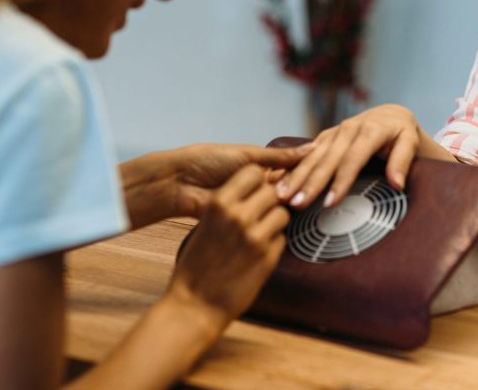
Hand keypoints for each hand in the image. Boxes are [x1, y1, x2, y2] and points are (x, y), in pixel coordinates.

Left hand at [122, 143, 308, 225]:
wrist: (178, 183)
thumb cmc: (208, 161)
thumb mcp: (246, 155)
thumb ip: (278, 156)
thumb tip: (311, 148)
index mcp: (259, 167)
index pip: (289, 170)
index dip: (304, 172)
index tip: (324, 171)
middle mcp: (257, 186)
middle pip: (287, 189)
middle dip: (297, 188)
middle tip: (313, 189)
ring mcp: (250, 204)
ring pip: (277, 205)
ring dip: (285, 203)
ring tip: (300, 201)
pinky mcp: (242, 220)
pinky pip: (263, 220)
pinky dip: (272, 217)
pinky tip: (285, 216)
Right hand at [165, 165, 289, 324]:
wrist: (194, 304)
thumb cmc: (197, 265)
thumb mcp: (205, 224)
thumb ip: (228, 207)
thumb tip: (253, 192)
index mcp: (219, 204)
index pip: (253, 172)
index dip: (259, 180)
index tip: (257, 190)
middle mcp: (238, 216)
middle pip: (272, 192)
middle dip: (270, 202)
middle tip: (262, 215)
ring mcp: (255, 237)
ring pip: (283, 214)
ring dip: (275, 222)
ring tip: (261, 235)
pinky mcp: (268, 259)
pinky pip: (283, 239)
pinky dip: (275, 244)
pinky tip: (259, 255)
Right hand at [274, 104, 427, 209]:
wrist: (389, 115)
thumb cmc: (401, 133)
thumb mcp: (411, 142)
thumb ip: (403, 161)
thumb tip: (397, 183)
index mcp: (370, 130)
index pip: (352, 159)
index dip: (340, 181)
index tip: (330, 203)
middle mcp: (348, 129)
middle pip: (327, 159)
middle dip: (310, 183)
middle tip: (296, 203)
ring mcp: (334, 132)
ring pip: (312, 156)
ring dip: (295, 176)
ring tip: (282, 196)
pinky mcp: (325, 136)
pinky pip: (306, 153)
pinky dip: (292, 168)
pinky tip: (278, 182)